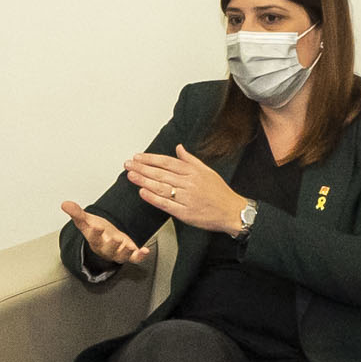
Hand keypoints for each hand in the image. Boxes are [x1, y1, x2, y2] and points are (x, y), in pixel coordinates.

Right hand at [61, 201, 149, 269]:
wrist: (106, 239)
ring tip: (130, 247)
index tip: (96, 225)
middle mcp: (107, 248)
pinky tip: (145, 251)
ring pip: (122, 255)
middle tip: (115, 239)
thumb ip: (77, 213)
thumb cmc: (96, 229)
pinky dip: (141, 256)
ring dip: (126, 252)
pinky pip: (135, 258)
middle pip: (108, 249)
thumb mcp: (86, 220)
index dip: (95, 232)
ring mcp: (119, 252)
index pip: (93, 237)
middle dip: (112, 245)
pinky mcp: (130, 253)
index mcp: (95, 240)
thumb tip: (65, 204)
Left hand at [119, 144, 242, 235]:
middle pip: (161, 173)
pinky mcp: (185, 213)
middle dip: (142, 168)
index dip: (151, 159)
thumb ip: (190, 160)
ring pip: (161, 187)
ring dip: (144, 181)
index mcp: (193, 172)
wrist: (232, 212)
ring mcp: (186, 198)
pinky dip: (153, 198)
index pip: (167, 162)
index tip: (138, 157)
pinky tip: (142, 193)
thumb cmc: (220, 193)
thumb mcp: (208, 171)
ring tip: (131, 176)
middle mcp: (189, 183)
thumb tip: (179, 148)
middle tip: (128, 164)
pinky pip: (166, 204)